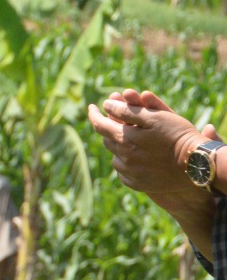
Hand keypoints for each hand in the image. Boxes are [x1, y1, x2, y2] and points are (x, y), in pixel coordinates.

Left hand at [88, 88, 205, 196]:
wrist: (196, 164)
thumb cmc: (176, 135)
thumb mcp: (153, 116)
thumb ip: (125, 110)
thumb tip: (106, 105)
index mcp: (123, 138)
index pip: (99, 124)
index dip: (93, 113)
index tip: (92, 107)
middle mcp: (123, 157)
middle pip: (108, 140)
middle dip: (109, 130)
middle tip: (115, 123)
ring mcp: (131, 173)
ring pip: (115, 157)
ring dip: (118, 148)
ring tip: (128, 141)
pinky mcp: (139, 184)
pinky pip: (124, 174)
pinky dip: (126, 164)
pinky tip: (135, 159)